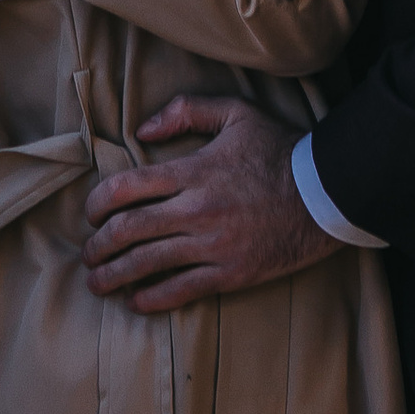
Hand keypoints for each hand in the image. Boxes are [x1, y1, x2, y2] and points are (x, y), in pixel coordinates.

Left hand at [81, 96, 337, 309]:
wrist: (326, 194)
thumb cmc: (280, 150)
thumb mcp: (236, 113)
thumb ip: (186, 111)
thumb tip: (143, 129)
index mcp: (194, 171)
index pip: (128, 188)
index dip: (99, 202)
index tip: (90, 213)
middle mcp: (197, 210)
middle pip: (131, 231)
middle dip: (99, 246)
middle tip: (87, 254)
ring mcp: (214, 246)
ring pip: (150, 264)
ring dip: (116, 276)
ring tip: (97, 283)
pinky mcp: (232, 274)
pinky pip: (184, 290)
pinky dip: (154, 299)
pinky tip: (137, 302)